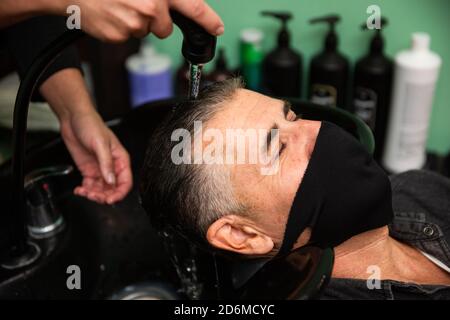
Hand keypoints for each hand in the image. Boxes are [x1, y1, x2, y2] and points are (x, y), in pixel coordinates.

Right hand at [57, 0, 223, 41]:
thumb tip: (173, 6)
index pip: (194, 6)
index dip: (209, 20)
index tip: (217, 28)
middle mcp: (151, 6)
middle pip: (165, 28)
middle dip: (157, 23)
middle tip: (140, 9)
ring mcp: (135, 23)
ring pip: (145, 31)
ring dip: (136, 23)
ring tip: (119, 7)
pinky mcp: (121, 35)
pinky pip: (129, 37)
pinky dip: (122, 29)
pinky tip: (111, 15)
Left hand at [60, 111, 132, 203]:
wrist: (73, 118)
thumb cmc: (91, 125)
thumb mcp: (100, 144)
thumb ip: (106, 164)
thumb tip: (111, 181)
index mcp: (121, 160)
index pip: (125, 183)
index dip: (119, 193)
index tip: (110, 200)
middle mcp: (112, 167)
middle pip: (113, 189)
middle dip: (104, 196)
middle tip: (93, 196)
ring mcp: (100, 169)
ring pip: (102, 190)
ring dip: (94, 195)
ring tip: (84, 193)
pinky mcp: (89, 170)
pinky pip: (90, 186)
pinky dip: (85, 191)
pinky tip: (80, 190)